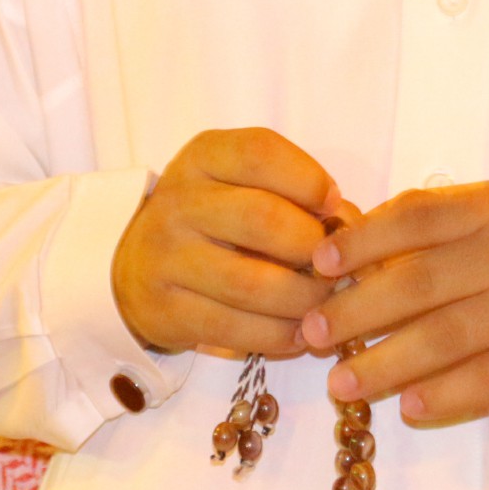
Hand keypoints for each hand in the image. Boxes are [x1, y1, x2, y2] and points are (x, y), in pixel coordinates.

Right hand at [110, 128, 354, 357]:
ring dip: (304, 300)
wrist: (134, 267)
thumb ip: (297, 195)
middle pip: (262, 219)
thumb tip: (354, 230)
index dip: (308, 179)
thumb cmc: (211, 221)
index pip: (259, 153)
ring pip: (253, 284)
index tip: (334, 205)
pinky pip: (236, 330)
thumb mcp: (240, 186)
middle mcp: (179, 202)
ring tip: (324, 305)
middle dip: (314, 248)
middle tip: (335, 266)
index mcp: (203, 158)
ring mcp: (167, 258)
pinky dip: (280, 336)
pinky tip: (298, 332)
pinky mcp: (166, 310)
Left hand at [300, 181, 488, 424]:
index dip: (362, 240)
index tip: (317, 265)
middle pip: (420, 282)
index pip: (417, 216)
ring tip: (341, 383)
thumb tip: (344, 241)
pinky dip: (443, 396)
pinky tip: (406, 407)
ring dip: (385, 364)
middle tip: (312, 334)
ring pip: (445, 338)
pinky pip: (487, 383)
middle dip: (356, 310)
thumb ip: (432, 222)